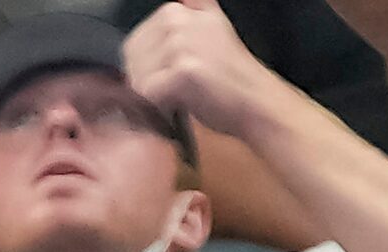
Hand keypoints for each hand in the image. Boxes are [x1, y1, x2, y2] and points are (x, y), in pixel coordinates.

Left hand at [124, 0, 280, 137]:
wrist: (255, 99)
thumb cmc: (230, 74)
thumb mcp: (212, 25)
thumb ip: (192, 8)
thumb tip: (175, 2)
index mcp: (177, 10)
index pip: (134, 43)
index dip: (144, 68)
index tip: (164, 79)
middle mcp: (177, 21)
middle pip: (133, 60)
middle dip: (147, 82)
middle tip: (172, 92)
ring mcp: (180, 44)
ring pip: (138, 77)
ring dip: (154, 96)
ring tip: (179, 97)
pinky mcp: (183, 70)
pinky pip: (149, 93)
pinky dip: (160, 106)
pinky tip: (179, 104)